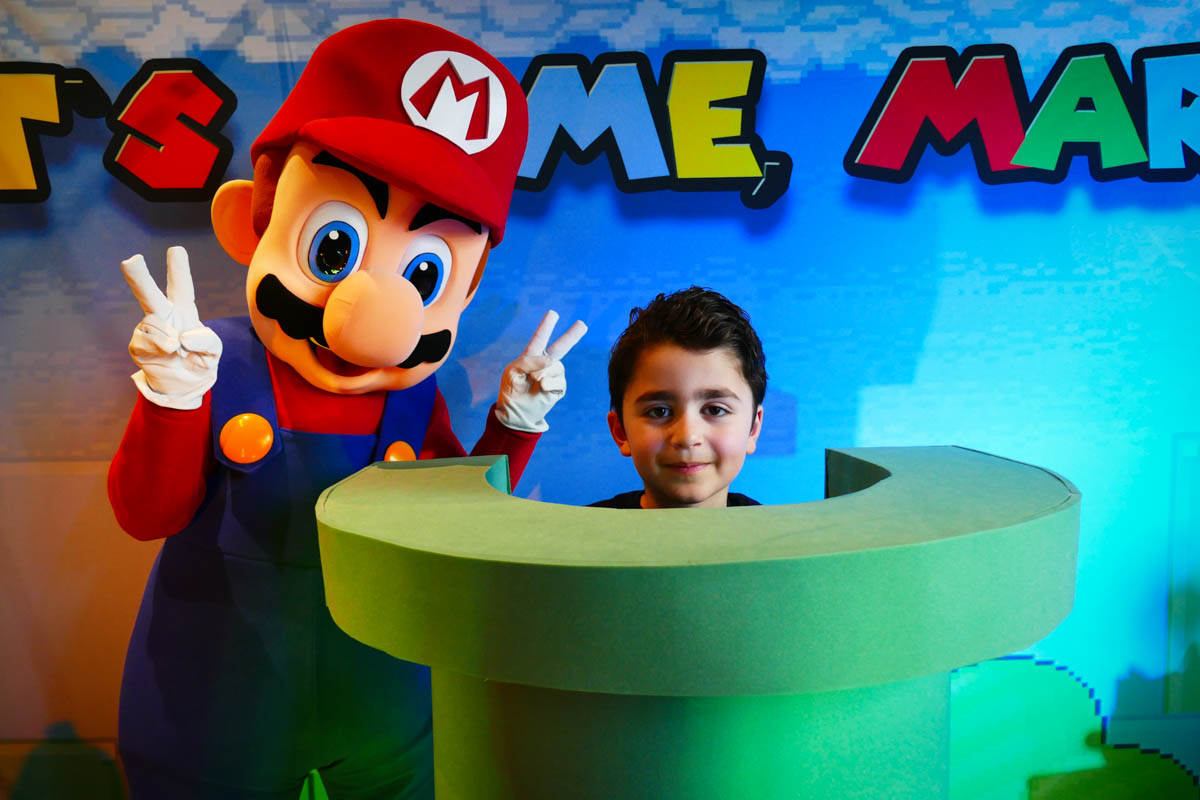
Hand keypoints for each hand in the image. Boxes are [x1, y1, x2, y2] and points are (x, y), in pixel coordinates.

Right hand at [122, 246, 221, 409]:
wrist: (185, 388)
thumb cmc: (200, 361)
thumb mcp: (214, 349)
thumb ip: (206, 339)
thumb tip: (181, 337)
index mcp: (183, 310)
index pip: (181, 287)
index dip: (178, 269)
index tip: (176, 250)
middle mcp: (163, 316)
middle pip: (149, 294)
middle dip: (139, 277)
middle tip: (131, 259)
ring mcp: (148, 330)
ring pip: (152, 323)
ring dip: (168, 336)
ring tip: (177, 349)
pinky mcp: (138, 346)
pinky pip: (148, 342)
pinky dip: (162, 348)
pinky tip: (169, 354)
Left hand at [495, 310, 586, 432]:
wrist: (516, 412)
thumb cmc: (511, 390)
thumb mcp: (512, 371)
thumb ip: (529, 360)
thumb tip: (551, 360)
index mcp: (531, 356)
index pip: (540, 338)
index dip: (546, 326)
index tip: (553, 313)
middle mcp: (544, 364)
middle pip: (561, 347)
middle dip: (572, 335)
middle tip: (582, 324)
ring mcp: (553, 376)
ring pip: (557, 366)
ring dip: (544, 373)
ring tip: (535, 381)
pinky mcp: (558, 388)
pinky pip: (559, 380)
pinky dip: (549, 383)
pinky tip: (541, 388)